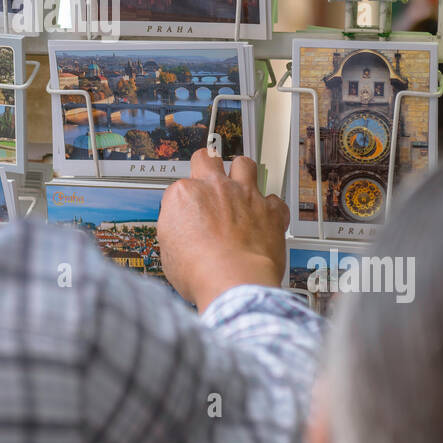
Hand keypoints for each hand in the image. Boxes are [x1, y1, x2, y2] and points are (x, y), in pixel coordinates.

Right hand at [157, 149, 288, 310]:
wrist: (234, 283)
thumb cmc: (200, 272)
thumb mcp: (168, 252)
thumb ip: (175, 231)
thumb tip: (179, 233)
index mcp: (184, 195)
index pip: (180, 186)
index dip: (184, 202)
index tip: (188, 212)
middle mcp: (215, 188)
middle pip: (208, 159)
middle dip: (208, 165)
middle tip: (210, 179)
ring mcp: (244, 195)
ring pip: (245, 164)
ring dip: (242, 173)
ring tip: (240, 186)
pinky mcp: (270, 210)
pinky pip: (274, 199)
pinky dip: (271, 208)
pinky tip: (265, 217)